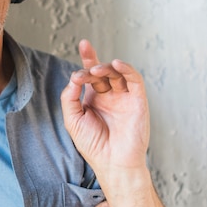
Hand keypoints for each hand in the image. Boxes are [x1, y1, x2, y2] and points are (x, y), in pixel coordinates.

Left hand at [60, 40, 149, 187]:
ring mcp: (124, 97)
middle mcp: (110, 96)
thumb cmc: (92, 144)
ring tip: (96, 70)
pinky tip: (116, 64)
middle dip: (92, 66)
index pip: (91, 74)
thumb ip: (69, 97)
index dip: (88, 58)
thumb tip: (74, 77)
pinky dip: (126, 69)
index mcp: (94, 99)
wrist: (112, 162)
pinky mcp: (137, 100)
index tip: (84, 44)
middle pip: (102, 72)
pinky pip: (134, 80)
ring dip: (106, 67)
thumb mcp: (72, 119)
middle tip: (85, 73)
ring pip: (117, 73)